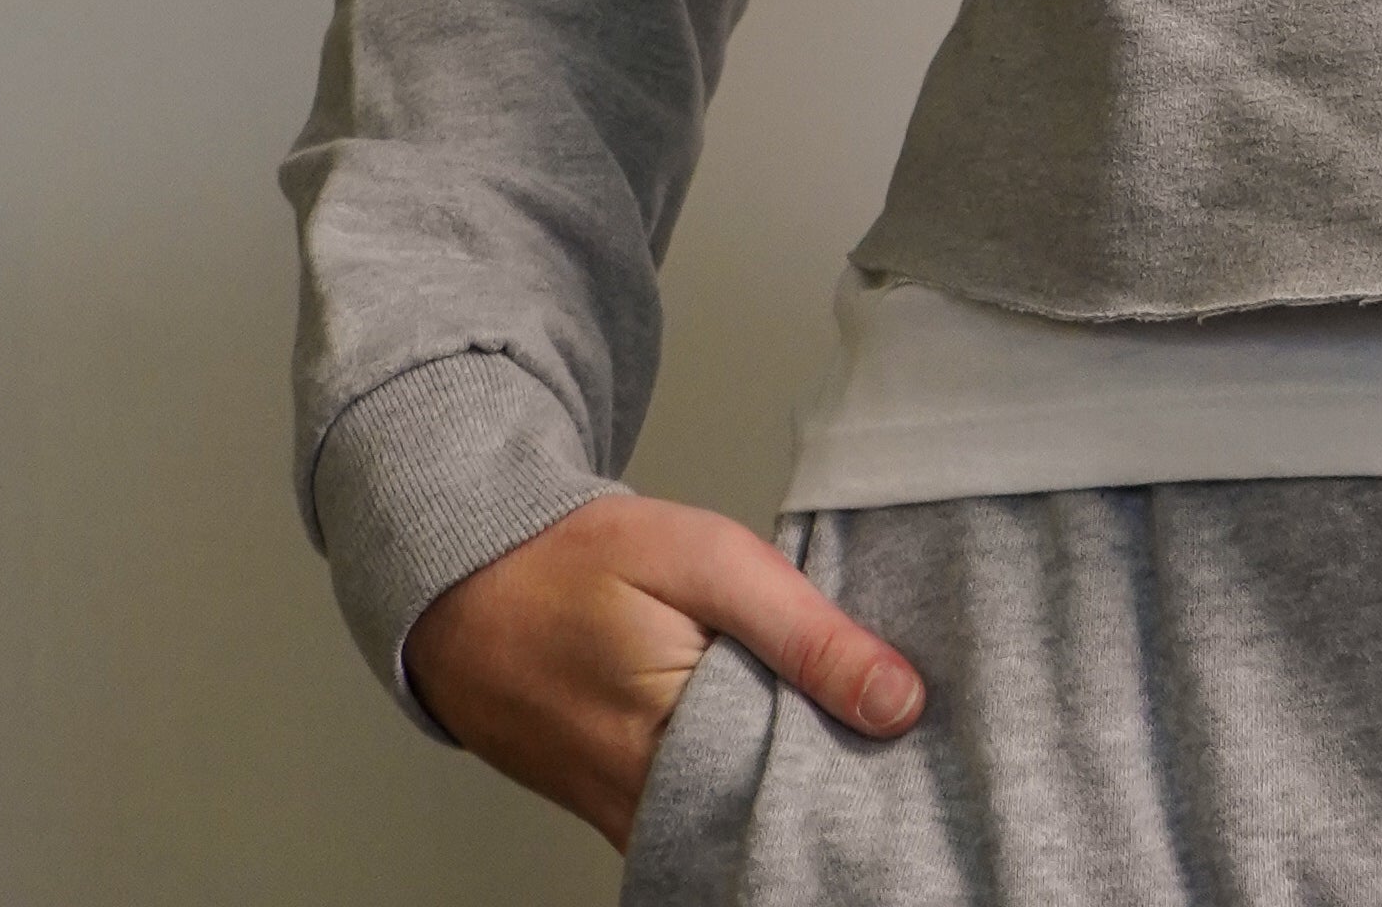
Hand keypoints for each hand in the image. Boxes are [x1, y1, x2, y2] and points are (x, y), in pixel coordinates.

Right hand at [405, 491, 922, 849]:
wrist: (466, 582)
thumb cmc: (577, 562)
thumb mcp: (706, 563)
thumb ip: (805, 634)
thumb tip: (899, 703)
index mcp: (675, 753)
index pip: (801, 799)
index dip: (863, 771)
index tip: (914, 744)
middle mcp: (648, 810)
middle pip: (770, 819)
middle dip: (830, 781)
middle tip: (888, 736)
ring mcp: (627, 818)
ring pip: (736, 820)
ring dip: (785, 779)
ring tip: (840, 729)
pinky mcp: (618, 809)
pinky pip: (698, 814)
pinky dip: (741, 779)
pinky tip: (775, 734)